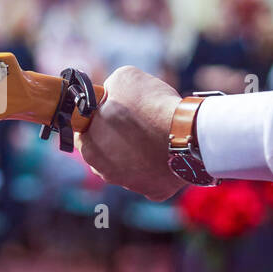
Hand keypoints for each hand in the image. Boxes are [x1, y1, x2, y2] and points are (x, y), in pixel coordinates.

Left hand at [76, 65, 186, 201]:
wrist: (187, 133)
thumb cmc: (150, 105)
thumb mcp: (123, 79)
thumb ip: (110, 89)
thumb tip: (111, 93)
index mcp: (89, 146)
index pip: (84, 130)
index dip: (98, 117)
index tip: (112, 109)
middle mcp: (104, 171)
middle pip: (105, 150)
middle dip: (117, 136)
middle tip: (135, 120)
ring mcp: (129, 184)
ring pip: (128, 166)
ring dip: (137, 152)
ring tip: (155, 134)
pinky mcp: (154, 192)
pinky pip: (152, 177)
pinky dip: (158, 165)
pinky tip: (166, 150)